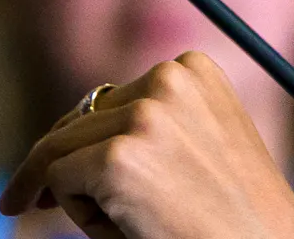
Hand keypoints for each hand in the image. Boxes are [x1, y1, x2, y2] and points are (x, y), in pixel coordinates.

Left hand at [0, 52, 293, 238]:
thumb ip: (147, 128)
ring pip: (63, 149)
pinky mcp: (117, 160)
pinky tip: (126, 230)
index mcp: (194, 70)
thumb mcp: (200, 152)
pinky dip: (76, 213)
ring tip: (133, 224)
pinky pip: (56, 179)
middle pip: (81, 119)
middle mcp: (169, 79)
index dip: (95, 140)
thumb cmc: (236, 226)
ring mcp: (143, 117)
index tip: (90, 173)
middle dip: (75, 163)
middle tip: (56, 204)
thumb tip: (61, 136)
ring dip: (80, 190)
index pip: (114, 98)